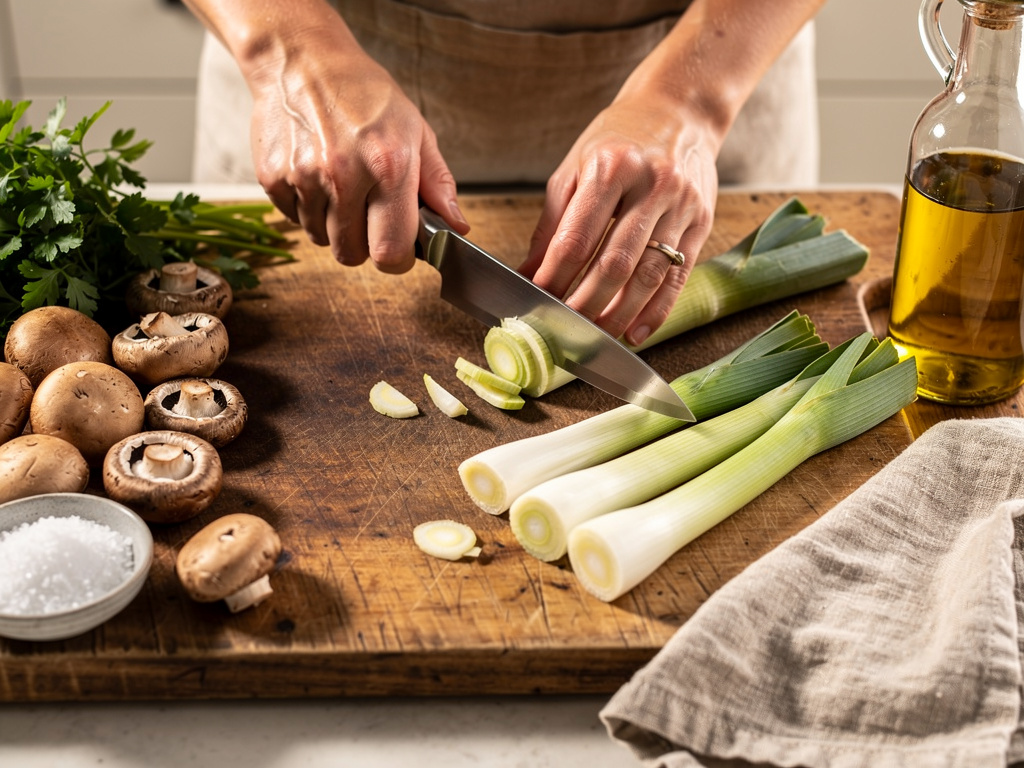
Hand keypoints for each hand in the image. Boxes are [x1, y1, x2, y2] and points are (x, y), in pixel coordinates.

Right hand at [246, 27, 468, 271]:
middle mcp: (343, 175)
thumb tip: (457, 227)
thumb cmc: (364, 95)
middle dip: (364, 243)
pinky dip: (307, 208)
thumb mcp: (416, 131)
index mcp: (388, 166)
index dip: (396, 259)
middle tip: (368, 210)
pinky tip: (316, 175)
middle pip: (352, 255)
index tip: (398, 248)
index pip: (390, 252)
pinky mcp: (273, 178)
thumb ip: (438, 184)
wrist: (303, 60)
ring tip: (340, 184)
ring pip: (321, 241)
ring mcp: (304, 177)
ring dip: (333, 225)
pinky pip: (294, 220)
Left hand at [521, 96, 717, 346]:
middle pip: (615, 263)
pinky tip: (635, 332)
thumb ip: (551, 224)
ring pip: (649, 275)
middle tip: (564, 329)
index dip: (556, 277)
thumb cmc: (618, 140)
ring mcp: (682, 205)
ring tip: (596, 337)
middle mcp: (651, 186)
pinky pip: (678, 276)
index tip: (537, 301)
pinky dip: (656, 311)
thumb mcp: (574, 169)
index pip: (578, 238)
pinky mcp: (702, 222)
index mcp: (611, 168)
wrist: (679, 109)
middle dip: (586, 304)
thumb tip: (528, 273)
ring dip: (620, 314)